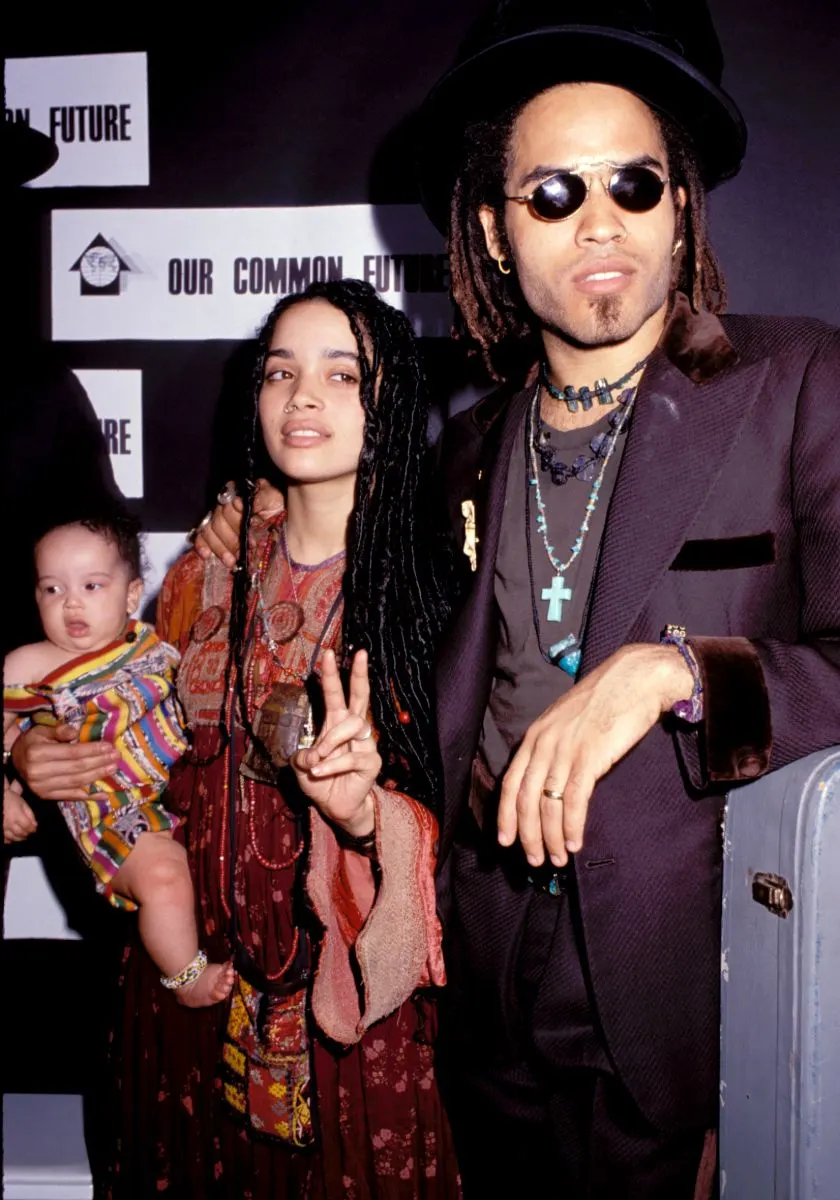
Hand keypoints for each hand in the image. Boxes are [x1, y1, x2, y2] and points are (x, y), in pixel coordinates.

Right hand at [4, 782, 37, 842]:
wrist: (0, 799)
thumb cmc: (11, 799)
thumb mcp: (23, 804)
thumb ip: (30, 814)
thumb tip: (35, 825)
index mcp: (17, 816)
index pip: (28, 827)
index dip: (32, 829)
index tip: (34, 829)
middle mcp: (9, 823)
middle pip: (20, 833)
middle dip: (26, 834)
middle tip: (28, 832)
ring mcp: (3, 827)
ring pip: (12, 838)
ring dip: (19, 838)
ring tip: (22, 835)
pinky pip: (4, 839)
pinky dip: (10, 840)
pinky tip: (12, 837)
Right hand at [11, 722, 117, 800]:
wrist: (17, 761)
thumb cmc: (33, 743)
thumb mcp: (41, 731)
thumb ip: (59, 731)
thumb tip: (75, 732)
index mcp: (37, 753)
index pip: (71, 753)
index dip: (92, 750)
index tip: (108, 747)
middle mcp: (38, 772)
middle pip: (76, 768)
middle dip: (99, 762)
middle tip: (116, 757)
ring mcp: (42, 787)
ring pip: (76, 783)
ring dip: (97, 776)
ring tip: (113, 769)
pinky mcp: (46, 797)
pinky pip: (72, 797)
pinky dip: (89, 796)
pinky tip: (104, 794)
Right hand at [194, 479, 283, 569]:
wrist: (281, 525)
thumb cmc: (277, 510)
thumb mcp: (275, 500)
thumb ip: (262, 497)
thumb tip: (239, 502)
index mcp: (238, 496)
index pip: (229, 504)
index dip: (237, 518)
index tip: (250, 528)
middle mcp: (224, 506)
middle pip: (218, 521)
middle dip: (231, 539)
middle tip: (242, 551)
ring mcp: (217, 520)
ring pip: (209, 531)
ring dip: (219, 548)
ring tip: (230, 561)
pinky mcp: (212, 534)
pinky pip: (200, 538)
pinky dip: (202, 546)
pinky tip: (207, 555)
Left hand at [292, 649, 380, 836]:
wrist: (335, 807)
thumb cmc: (320, 781)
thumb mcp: (301, 768)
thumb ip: (302, 757)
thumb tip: (312, 755)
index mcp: (335, 724)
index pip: (336, 694)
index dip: (332, 675)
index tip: (329, 653)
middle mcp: (352, 730)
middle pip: (360, 697)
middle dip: (359, 674)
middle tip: (360, 654)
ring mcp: (365, 744)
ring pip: (353, 725)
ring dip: (331, 740)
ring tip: (317, 759)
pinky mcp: (372, 762)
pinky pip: (353, 757)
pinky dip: (332, 765)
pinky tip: (320, 772)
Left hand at [498, 643, 692, 867]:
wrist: (635, 679)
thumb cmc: (605, 701)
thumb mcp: (566, 721)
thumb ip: (552, 747)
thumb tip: (547, 782)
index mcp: (535, 735)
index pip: (510, 782)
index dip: (505, 815)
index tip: (506, 840)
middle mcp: (544, 743)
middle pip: (525, 799)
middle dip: (527, 835)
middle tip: (534, 860)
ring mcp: (565, 749)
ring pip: (548, 804)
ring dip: (551, 838)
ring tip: (558, 859)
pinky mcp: (590, 756)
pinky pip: (574, 800)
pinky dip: (573, 827)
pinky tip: (575, 843)